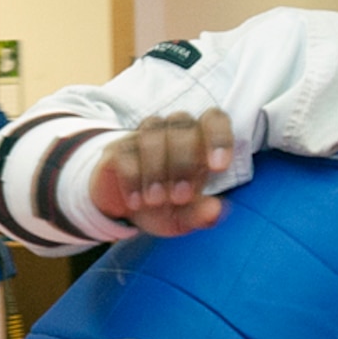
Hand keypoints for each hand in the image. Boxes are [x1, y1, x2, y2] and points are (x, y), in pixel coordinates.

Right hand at [89, 109, 234, 236]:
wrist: (124, 211)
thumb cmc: (165, 207)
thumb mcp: (184, 218)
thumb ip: (201, 214)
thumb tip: (215, 210)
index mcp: (200, 141)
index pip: (214, 120)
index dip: (219, 138)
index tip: (219, 168)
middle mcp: (173, 131)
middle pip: (182, 124)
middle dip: (183, 162)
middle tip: (180, 197)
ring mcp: (144, 136)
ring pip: (152, 132)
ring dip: (156, 168)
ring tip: (155, 201)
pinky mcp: (118, 148)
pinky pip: (125, 151)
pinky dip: (132, 178)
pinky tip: (136, 202)